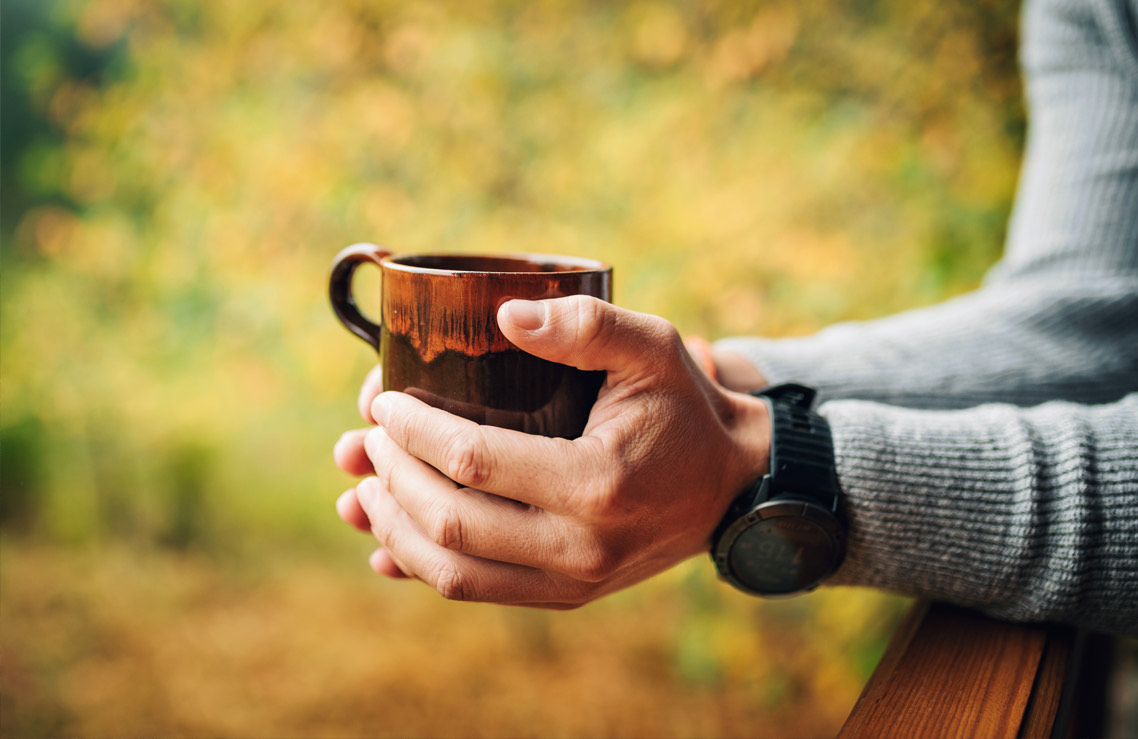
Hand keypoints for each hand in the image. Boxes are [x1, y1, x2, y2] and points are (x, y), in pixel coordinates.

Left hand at [334, 296, 771, 606]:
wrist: (729, 486)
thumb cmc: (685, 407)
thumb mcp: (653, 346)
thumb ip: (585, 325)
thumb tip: (501, 317)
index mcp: (598, 483)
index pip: (474, 462)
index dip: (413, 431)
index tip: (381, 401)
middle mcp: (581, 548)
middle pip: (450, 522)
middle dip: (391, 476)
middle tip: (366, 438)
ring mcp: (572, 582)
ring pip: (452, 571)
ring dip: (392, 529)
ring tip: (360, 487)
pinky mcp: (565, 595)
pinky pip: (476, 592)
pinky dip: (419, 569)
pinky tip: (384, 545)